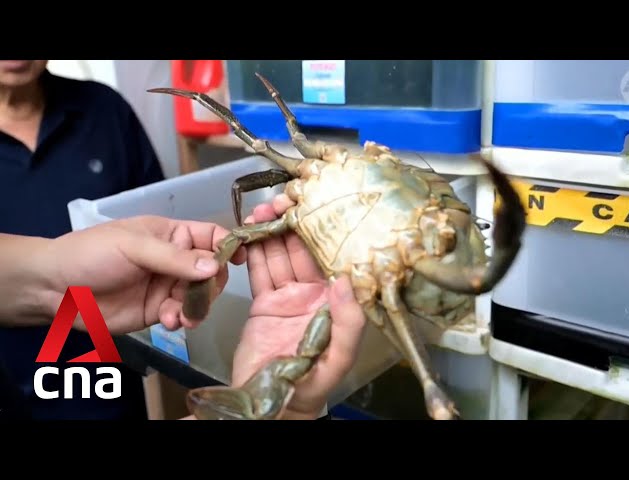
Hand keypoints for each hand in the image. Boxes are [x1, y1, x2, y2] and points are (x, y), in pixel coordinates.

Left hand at [39, 215, 245, 334]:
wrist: (54, 289)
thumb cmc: (92, 254)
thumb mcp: (134, 246)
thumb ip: (174, 258)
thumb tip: (214, 267)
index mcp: (171, 234)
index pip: (210, 236)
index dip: (229, 244)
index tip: (242, 257)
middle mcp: (175, 260)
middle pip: (211, 269)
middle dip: (211, 282)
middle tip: (201, 291)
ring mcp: (167, 286)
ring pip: (200, 296)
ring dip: (197, 305)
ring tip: (181, 314)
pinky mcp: (157, 312)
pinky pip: (182, 315)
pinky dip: (182, 319)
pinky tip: (169, 321)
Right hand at [230, 195, 366, 419]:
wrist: (274, 403)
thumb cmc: (313, 384)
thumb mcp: (339, 356)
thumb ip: (349, 321)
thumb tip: (345, 280)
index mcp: (335, 299)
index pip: (328, 256)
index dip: (319, 230)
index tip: (308, 208)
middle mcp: (313, 291)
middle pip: (302, 248)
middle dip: (291, 223)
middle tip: (278, 202)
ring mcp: (289, 295)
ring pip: (279, 254)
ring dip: (271, 232)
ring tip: (260, 212)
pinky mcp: (265, 301)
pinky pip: (260, 271)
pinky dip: (254, 252)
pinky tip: (249, 235)